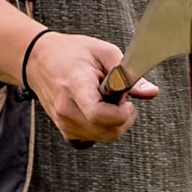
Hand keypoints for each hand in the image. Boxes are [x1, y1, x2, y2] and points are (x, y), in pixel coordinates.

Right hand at [23, 31, 157, 145]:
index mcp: (75, 86)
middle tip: (121, 97)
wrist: (39, 60)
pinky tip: (99, 111)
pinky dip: (102, 129)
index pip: (98, 114)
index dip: (121, 113)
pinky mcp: (64, 130)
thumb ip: (128, 72)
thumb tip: (151, 92)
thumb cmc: (72, 52)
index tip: (127, 100)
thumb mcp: (103, 51)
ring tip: (108, 99)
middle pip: (105, 132)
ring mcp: (63, 122)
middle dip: (124, 118)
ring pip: (101, 138)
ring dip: (114, 123)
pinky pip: (91, 139)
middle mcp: (66, 109)